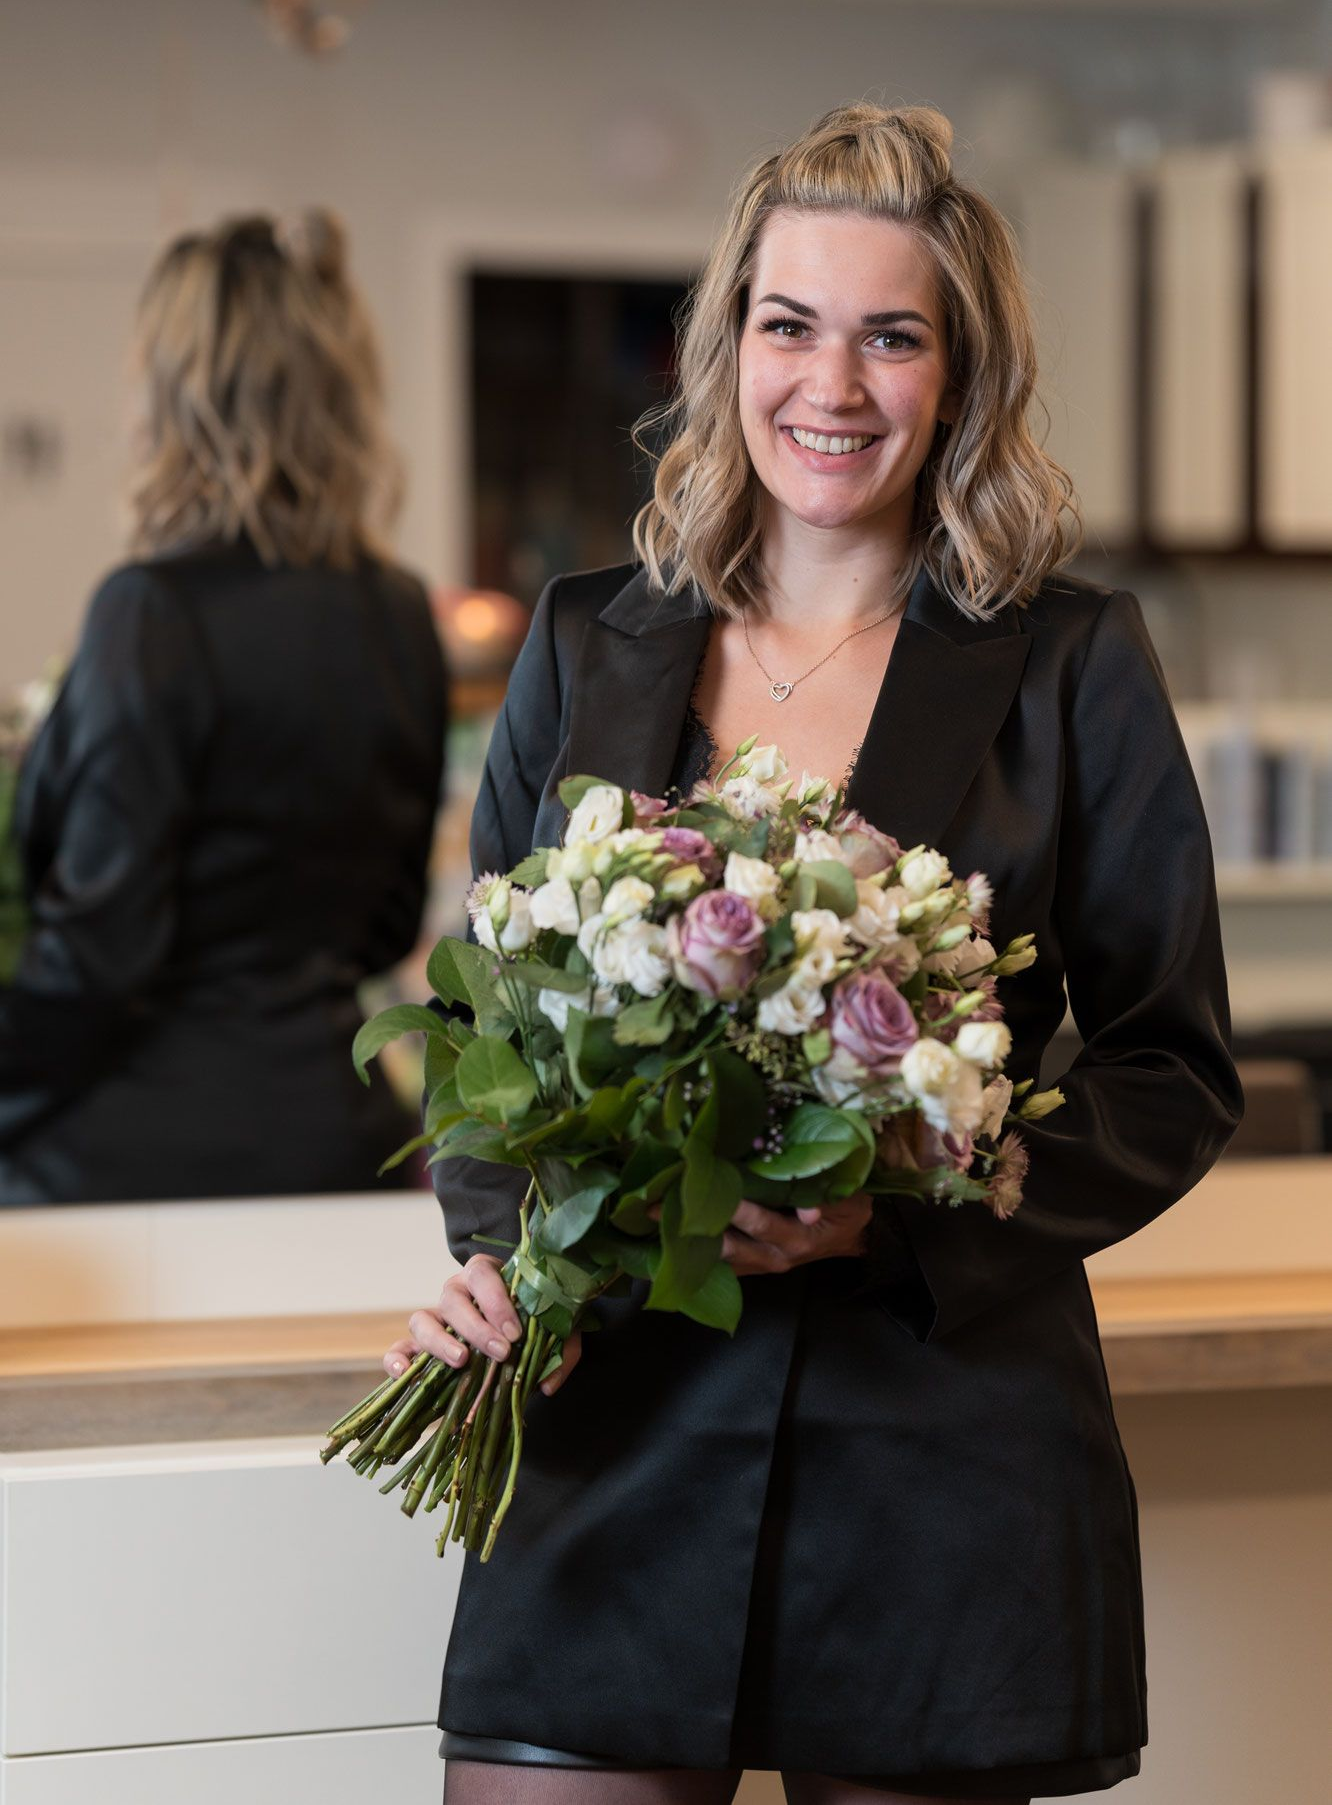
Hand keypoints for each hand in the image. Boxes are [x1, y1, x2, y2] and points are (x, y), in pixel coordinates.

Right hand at [379, 1253, 583, 1396]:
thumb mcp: (557, 1337)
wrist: (512, 1352)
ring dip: (440, 1340)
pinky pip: (398, 1348)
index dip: (495, 1298)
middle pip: (452, 1295)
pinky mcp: (417, 1349)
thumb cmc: (533, 1334)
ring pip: (422, 1318)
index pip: (481, 1271)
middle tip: (501, 1351)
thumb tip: (547, 1383)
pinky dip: (396, 1359)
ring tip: (461, 1361)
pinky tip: (405, 1373)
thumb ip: (561, 1352)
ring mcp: (434, 1320)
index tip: (515, 1330)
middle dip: (476, 1325)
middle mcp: (456, 1294)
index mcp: (487, 1279)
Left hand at [647, 1191, 873, 1276]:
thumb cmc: (849, 1212)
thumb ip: (829, 1201)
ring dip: (684, 1244)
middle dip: (691, 1229)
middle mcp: (773, 1258)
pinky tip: (662, 1240)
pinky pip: (718, 1264)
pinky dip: (692, 1253)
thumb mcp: (850, 1202)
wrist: (854, 1239)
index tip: (704, 1189)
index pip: (761, 1224)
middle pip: (727, 1247)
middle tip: (653, 1209)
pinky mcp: (751, 1266)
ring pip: (717, 1259)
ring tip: (648, 1223)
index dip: (734, 1209)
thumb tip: (807, 1210)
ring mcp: (760, 1265)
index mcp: (796, 1241)